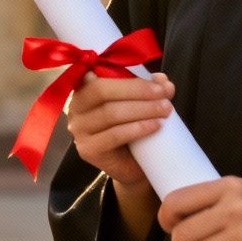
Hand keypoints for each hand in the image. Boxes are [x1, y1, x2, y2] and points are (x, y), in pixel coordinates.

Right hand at [66, 70, 174, 186]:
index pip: (101, 74)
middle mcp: (76, 106)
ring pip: (110, 113)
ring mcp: (79, 130)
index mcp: (85, 87)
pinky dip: (137, 128)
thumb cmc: (133, 126)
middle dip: (138, 91)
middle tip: (164, 95)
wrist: (132, 166)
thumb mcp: (141, 101)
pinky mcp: (88, 150)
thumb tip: (163, 81)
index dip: (131, 77)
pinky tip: (155, 126)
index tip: (158, 81)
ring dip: (142, 109)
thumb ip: (150, 87)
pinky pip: (114, 135)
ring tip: (165, 110)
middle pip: (103, 91)